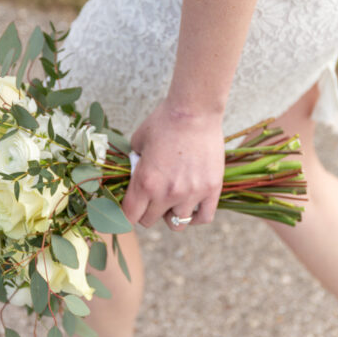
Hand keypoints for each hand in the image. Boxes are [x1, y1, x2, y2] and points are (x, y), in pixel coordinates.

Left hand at [123, 99, 224, 231]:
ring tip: (172, 200)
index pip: (129, 217)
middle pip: (149, 221)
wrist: (195, 111)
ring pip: (177, 224)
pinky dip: (195, 217)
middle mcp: (167, 193)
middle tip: (150, 198)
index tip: (128, 210)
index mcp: (145, 182)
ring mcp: (191, 194)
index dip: (125, 215)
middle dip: (146, 211)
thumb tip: (133, 175)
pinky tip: (191, 206)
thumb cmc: (164, 122)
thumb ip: (134, 164)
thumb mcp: (138, 142)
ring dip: (170, 215)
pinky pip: (203, 218)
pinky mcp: (211, 190)